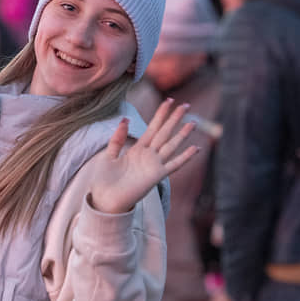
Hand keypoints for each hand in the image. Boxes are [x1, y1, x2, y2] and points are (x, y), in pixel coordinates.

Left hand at [89, 99, 198, 213]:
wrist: (105, 199)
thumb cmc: (104, 180)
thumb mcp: (108, 155)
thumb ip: (117, 138)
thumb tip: (125, 118)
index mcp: (138, 149)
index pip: (152, 127)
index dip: (161, 114)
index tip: (170, 101)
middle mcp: (148, 155)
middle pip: (164, 133)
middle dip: (174, 119)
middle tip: (186, 105)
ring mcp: (154, 165)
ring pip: (171, 145)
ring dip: (182, 134)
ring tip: (193, 122)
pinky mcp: (156, 176)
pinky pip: (174, 165)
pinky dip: (184, 157)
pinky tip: (195, 148)